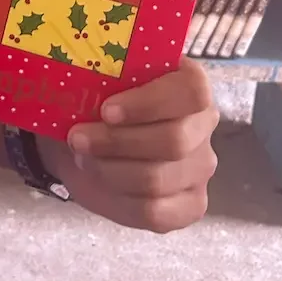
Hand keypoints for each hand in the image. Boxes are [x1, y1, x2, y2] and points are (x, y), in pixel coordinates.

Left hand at [41, 58, 218, 232]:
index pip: (191, 91)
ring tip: (83, 156)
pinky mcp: (190, 205)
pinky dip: (119, 197)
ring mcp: (200, 168)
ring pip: (158, 179)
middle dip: (116, 141)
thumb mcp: (97, 78)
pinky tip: (101, 179)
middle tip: (78, 137)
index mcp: (189, 84)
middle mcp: (202, 125)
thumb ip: (101, 72)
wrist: (87, 140)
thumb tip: (79, 68)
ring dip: (110, 169)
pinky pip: (157, 212)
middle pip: (174, 140)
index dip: (150, 102)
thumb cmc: (97, 100)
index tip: (106, 110)